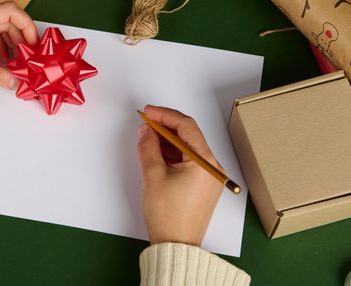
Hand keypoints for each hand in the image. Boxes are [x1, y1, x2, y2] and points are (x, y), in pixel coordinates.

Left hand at [0, 1, 37, 87]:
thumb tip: (16, 81)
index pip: (10, 11)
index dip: (26, 25)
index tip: (34, 43)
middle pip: (8, 19)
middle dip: (22, 37)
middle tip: (30, 57)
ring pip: (0, 27)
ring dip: (12, 43)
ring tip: (18, 62)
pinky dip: (0, 46)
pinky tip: (3, 61)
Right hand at [137, 105, 223, 245]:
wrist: (176, 244)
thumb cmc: (168, 215)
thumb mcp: (153, 175)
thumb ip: (148, 147)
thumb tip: (146, 130)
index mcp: (205, 162)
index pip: (186, 126)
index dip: (164, 115)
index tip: (148, 112)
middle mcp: (212, 167)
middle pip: (189, 135)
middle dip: (165, 127)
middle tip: (146, 122)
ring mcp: (209, 176)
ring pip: (187, 148)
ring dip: (168, 140)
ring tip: (147, 138)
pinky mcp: (202, 185)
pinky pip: (188, 161)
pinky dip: (172, 154)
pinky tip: (157, 152)